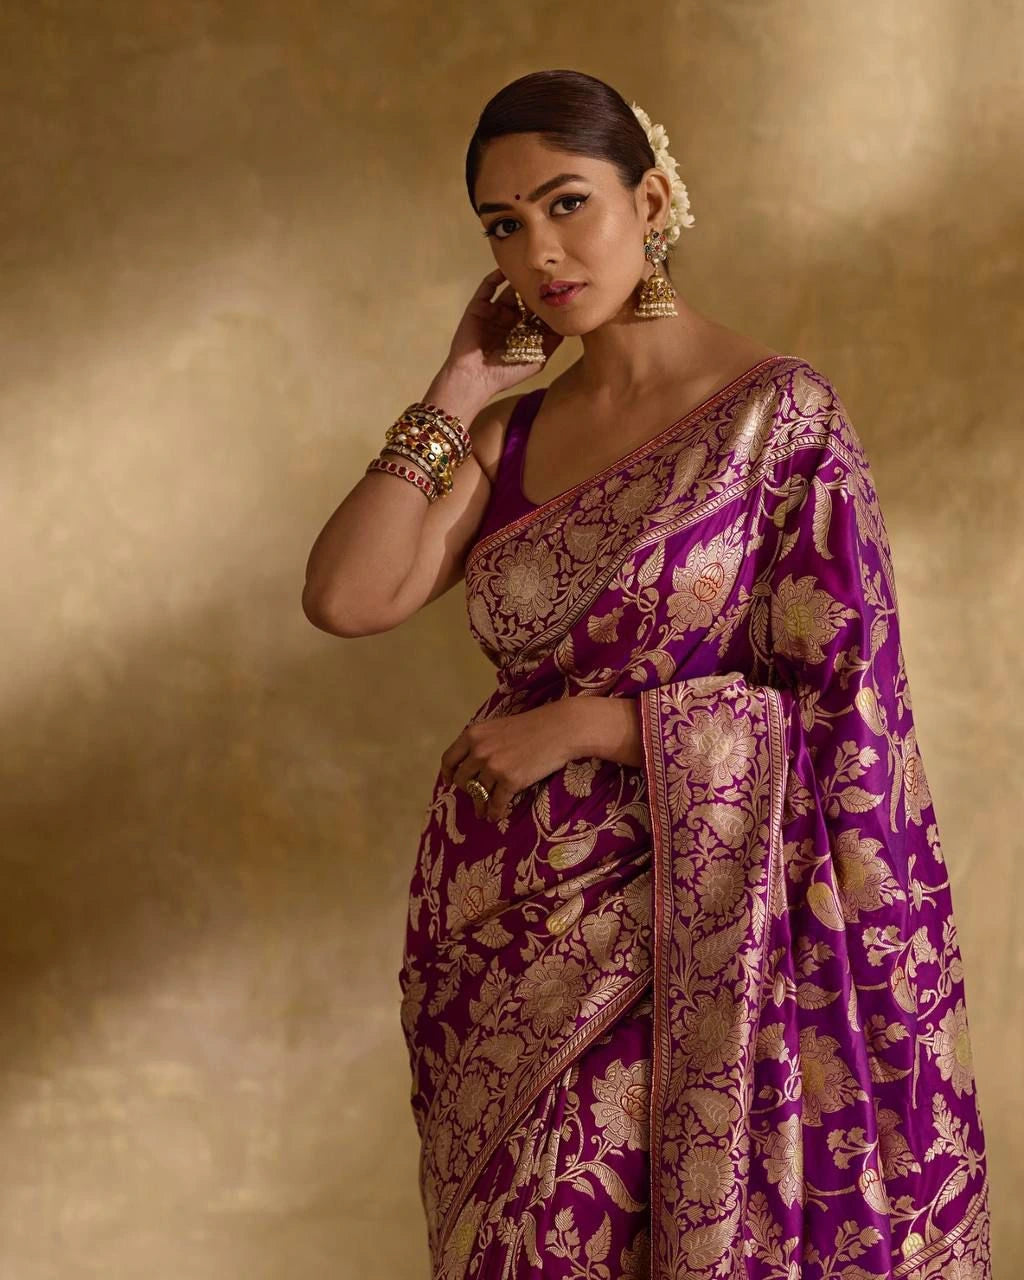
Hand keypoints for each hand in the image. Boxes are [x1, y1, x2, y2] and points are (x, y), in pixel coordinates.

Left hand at [439, 701, 579, 822]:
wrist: (560, 729)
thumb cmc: (532, 726)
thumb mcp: (498, 727)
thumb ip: (481, 742)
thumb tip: (470, 764)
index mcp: (473, 735)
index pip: (449, 759)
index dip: (448, 773)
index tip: (451, 781)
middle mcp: (478, 751)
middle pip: (461, 779)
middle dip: (467, 790)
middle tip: (475, 795)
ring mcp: (493, 767)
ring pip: (478, 794)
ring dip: (480, 806)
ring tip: (483, 812)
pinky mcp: (510, 781)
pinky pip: (496, 803)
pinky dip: (495, 812)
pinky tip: (496, 815)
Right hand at [443, 268, 563, 401]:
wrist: (474, 377)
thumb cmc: (505, 374)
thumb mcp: (537, 360)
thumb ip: (552, 342)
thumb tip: (568, 323)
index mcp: (522, 332)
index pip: (538, 313)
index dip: (548, 304)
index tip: (561, 293)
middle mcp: (509, 320)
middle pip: (525, 299)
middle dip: (536, 291)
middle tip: (549, 278)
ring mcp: (493, 312)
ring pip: (509, 291)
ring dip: (520, 282)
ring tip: (532, 271)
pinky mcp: (478, 307)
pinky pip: (487, 287)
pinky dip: (496, 276)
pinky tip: (508, 269)